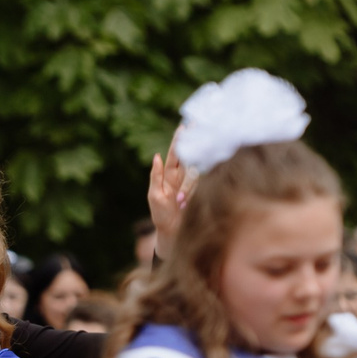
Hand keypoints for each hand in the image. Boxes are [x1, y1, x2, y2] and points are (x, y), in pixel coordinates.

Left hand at [146, 137, 193, 259]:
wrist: (173, 232)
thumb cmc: (160, 214)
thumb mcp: (154, 195)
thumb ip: (155, 176)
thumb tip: (156, 156)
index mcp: (169, 174)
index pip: (176, 153)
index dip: (180, 140)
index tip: (185, 125)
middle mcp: (183, 175)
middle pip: (190, 155)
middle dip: (195, 141)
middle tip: (199, 125)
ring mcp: (194, 182)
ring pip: (196, 171)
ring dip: (189, 184)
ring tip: (182, 197)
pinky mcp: (201, 191)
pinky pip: (201, 185)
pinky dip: (194, 189)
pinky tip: (190, 192)